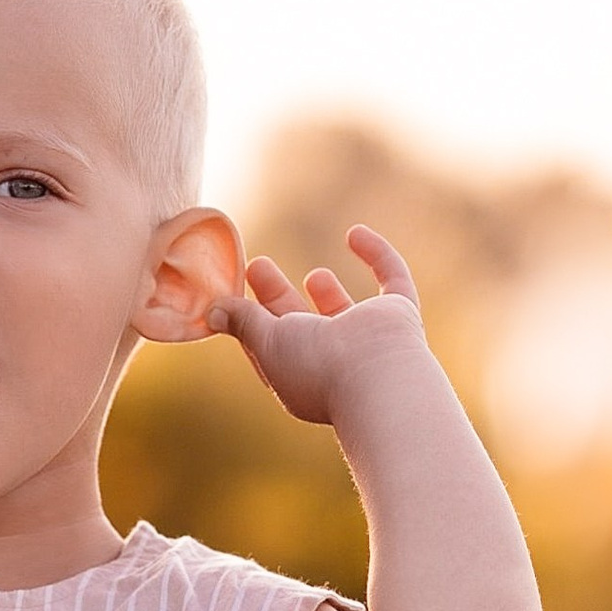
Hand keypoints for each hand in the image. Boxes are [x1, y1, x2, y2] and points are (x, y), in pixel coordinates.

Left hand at [211, 225, 430, 428]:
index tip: (230, 295)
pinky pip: (391, 279)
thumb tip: (213, 310)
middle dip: (279, 297)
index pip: (267, 346)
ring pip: (346, 314)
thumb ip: (244, 322)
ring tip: (314, 273)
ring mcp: (369, 341)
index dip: (249, 320)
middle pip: (301, 324)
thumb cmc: (316, 365)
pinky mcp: (399, 315)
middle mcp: (334, 363)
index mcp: (298, 377)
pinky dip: (377, 254)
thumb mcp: (267, 341)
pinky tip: (355, 233)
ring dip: (329, 294)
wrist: (378, 376)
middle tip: (258, 265)